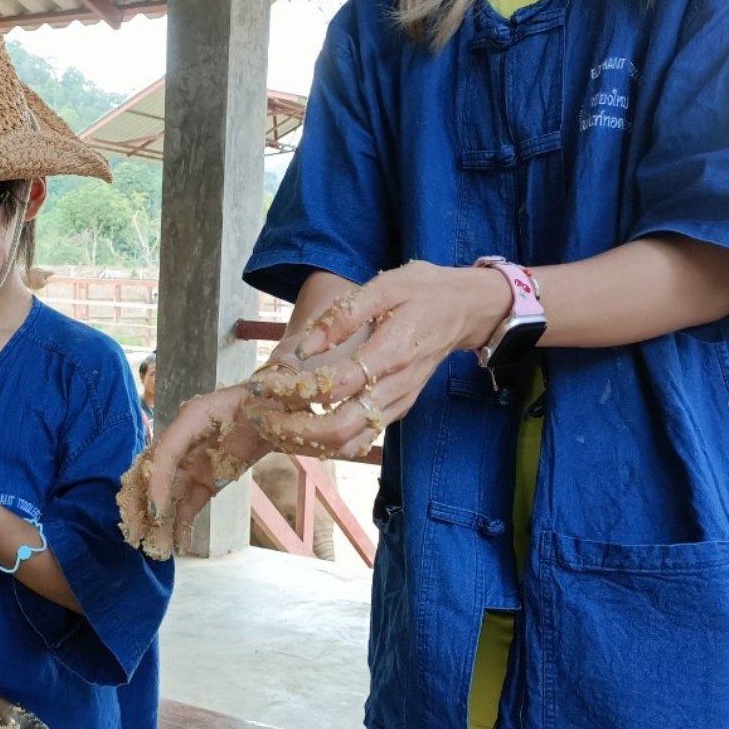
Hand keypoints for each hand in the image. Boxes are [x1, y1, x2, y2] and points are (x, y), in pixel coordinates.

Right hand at [120, 381, 274, 558]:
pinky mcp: (210, 484)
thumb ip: (171, 450)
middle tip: (137, 536)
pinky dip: (184, 525)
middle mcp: (177, 456)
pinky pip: (192, 507)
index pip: (150, 467)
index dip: (148, 490)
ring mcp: (193, 471)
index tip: (150, 513)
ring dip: (164, 524)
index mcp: (169, 436)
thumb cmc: (231, 405)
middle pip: (154, 488)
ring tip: (158, 548)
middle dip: (144, 513)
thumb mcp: (193, 418)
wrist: (267, 410)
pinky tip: (178, 543)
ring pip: (172, 502)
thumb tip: (159, 485)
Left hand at [248, 262, 509, 457]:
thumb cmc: (424, 291)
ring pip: (350, 442)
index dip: (293, 390)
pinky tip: (301, 428)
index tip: (263, 385)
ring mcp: (398, 403)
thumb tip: (306, 346)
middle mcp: (396, 386)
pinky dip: (328, 442)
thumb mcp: (386, 285)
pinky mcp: (398, 409)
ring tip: (273, 427)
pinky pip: (361, 438)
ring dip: (307, 442)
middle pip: (340, 429)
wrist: (468, 309)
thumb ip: (344, 314)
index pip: (334, 385)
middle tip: (260, 418)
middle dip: (294, 429)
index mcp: (391, 351)